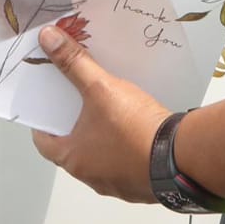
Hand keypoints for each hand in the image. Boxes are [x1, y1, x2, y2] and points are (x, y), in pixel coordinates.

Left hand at [30, 23, 170, 203]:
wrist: (181, 157)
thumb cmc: (135, 129)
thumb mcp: (101, 89)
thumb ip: (74, 63)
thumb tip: (48, 39)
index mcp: (73, 159)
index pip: (44, 141)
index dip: (43, 120)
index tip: (47, 103)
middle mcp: (90, 177)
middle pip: (72, 147)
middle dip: (75, 123)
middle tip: (78, 99)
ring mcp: (116, 184)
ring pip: (100, 155)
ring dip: (101, 136)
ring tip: (108, 109)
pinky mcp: (140, 183)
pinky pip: (124, 162)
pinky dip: (124, 145)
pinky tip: (133, 126)